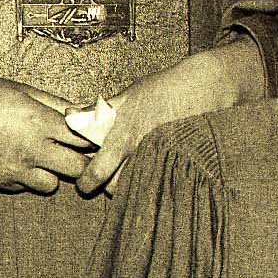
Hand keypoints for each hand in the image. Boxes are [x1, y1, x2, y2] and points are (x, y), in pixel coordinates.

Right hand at [0, 79, 108, 198]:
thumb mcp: (25, 92)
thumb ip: (58, 105)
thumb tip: (85, 114)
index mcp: (41, 122)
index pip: (84, 139)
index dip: (90, 139)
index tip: (88, 138)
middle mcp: (32, 149)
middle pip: (78, 169)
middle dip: (79, 162)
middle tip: (72, 154)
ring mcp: (16, 169)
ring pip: (52, 185)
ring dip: (52, 174)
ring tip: (42, 160)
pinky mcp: (1, 182)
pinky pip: (26, 188)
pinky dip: (27, 179)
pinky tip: (18, 162)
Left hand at [81, 38, 268, 190]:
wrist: (207, 87)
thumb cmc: (164, 88)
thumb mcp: (128, 95)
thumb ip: (98, 110)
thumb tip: (70, 113)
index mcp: (124, 136)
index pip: (96, 172)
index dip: (87, 183)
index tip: (85, 184)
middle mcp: (141, 153)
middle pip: (117, 188)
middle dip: (109, 189)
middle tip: (107, 183)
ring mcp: (163, 162)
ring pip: (139, 190)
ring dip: (132, 188)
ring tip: (130, 180)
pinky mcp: (181, 165)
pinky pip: (163, 186)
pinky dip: (154, 185)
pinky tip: (153, 178)